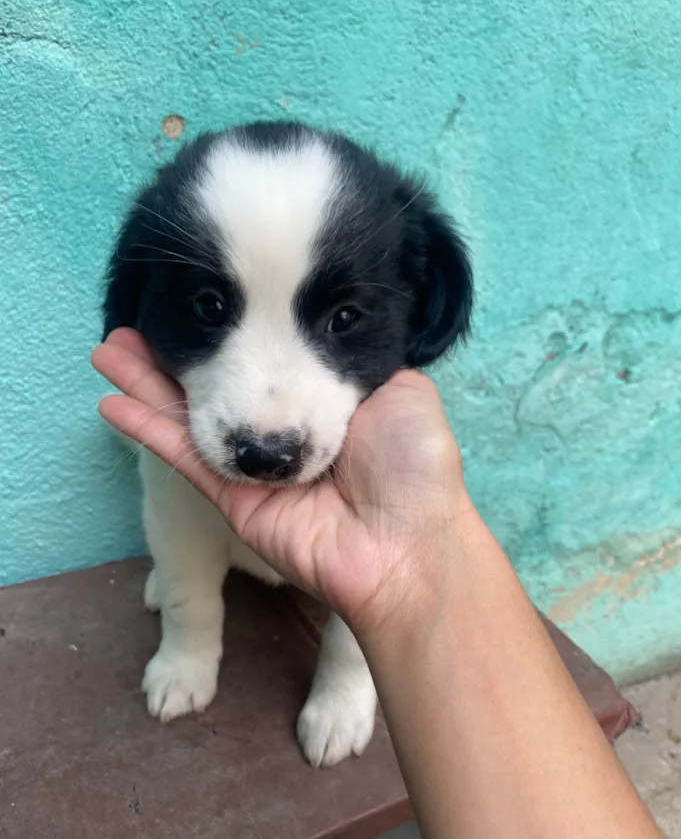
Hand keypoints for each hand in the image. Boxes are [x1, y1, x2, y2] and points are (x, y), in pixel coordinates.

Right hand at [92, 330, 473, 638]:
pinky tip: (111, 400)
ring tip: (109, 346)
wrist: (409, 542)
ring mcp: (257, 466)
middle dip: (178, 352)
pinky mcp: (234, 499)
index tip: (205, 296)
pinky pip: (184, 459)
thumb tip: (337, 328)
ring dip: (148, 382)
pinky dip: (148, 429)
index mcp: (323, 402)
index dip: (233, 326)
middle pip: (220, 383)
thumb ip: (357, 358)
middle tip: (135, 318)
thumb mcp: (402, 388)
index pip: (269, 356)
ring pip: (191, 417)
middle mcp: (284, 430)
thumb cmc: (414, 462)